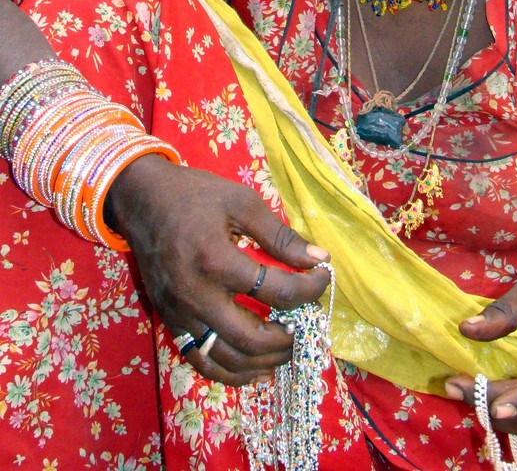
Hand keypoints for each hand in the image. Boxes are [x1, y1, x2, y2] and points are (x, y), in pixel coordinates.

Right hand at [106, 153, 330, 386]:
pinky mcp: (170, 321)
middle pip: (252, 337)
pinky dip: (232, 372)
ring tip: (289, 348)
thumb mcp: (242, 203)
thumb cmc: (196, 195)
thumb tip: (319, 259)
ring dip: (264, 362)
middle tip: (309, 323)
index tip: (323, 276)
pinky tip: (256, 367)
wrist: (143, 199)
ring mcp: (180, 313)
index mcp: (216, 260)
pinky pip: (201, 360)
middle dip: (290, 337)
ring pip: (227, 360)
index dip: (309, 288)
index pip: (276, 290)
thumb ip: (280, 236)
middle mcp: (196, 295)